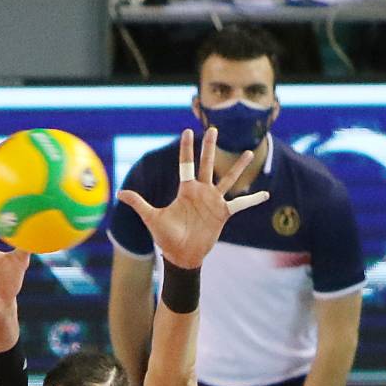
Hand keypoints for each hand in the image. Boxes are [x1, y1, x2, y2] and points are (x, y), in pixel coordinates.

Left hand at [117, 128, 269, 270]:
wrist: (181, 256)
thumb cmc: (166, 237)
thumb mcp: (152, 218)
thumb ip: (139, 203)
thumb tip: (119, 193)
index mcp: (185, 189)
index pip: (186, 163)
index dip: (186, 148)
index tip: (187, 131)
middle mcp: (201, 192)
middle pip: (206, 163)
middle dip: (210, 146)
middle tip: (213, 129)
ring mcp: (214, 202)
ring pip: (228, 179)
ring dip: (238, 166)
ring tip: (250, 152)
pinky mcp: (223, 214)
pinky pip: (241, 204)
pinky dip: (253, 199)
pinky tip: (266, 194)